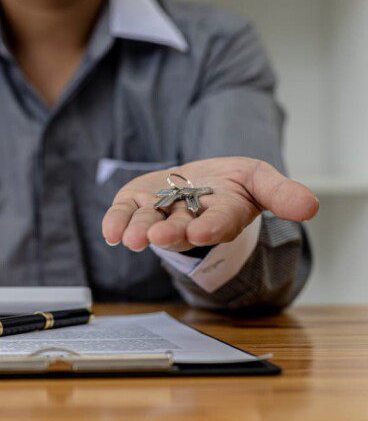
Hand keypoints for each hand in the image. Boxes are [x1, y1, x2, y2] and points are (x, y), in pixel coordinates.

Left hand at [102, 157, 318, 252]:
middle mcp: (189, 221)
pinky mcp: (136, 206)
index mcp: (222, 216)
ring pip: (149, 226)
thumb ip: (281, 194)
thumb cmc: (231, 184)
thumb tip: (311, 207)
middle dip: (171, 234)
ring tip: (131, 240)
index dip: (212, 228)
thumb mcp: (259, 180)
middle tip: (159, 238)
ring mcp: (160, 216)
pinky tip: (110, 232)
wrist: (198, 181)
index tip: (203, 231)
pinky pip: (124, 216)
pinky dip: (116, 223)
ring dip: (140, 233)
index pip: (219, 223)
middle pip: (180, 230)